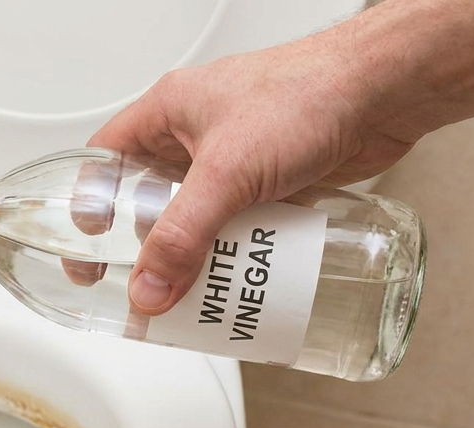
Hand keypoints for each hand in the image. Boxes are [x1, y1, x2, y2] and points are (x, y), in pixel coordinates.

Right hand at [87, 35, 420, 314]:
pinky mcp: (272, 177)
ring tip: (191, 289)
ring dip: (194, 252)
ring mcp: (236, 156)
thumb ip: (183, 236)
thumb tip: (149, 288)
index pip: (104, 161)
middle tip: (141, 282)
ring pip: (197, 216)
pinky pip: (238, 222)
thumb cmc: (308, 95)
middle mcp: (196, 132)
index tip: (86, 251)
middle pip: (149, 197)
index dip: (88, 206)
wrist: (386, 92)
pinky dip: (234, 248)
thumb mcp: (227, 173)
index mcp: (167, 112)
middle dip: (145, 244)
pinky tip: (238, 274)